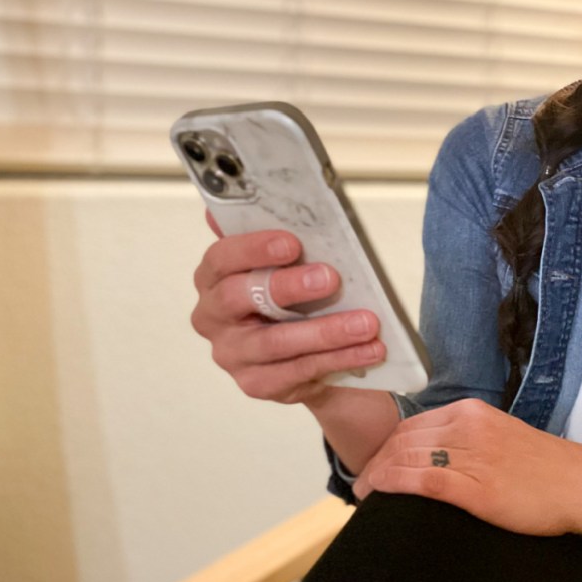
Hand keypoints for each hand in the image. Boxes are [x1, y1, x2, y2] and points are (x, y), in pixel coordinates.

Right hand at [191, 221, 386, 404]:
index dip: (253, 248)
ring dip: (326, 331)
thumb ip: (277, 238)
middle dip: (286, 287)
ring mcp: (232, 354)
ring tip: (366, 323)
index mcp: (214, 278)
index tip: (292, 243)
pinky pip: (299, 371)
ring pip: (275, 342)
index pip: (220, 258)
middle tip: (330, 278)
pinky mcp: (257, 383)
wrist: (309, 351)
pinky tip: (368, 349)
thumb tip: (269, 198)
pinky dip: (339, 359)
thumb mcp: (288, 265)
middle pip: (238, 298)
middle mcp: (213, 317)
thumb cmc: (294, 297)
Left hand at [353, 399, 581, 536]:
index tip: (375, 463)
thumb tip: (429, 449)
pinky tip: (378, 490)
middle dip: (376, 460)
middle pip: (403, 439)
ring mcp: (471, 455)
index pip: (412, 423)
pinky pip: (422, 480)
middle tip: (363, 481)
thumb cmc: (540, 465)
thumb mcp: (498, 435)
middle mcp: (467, 426)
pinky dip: (393, 482)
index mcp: (471, 411)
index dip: (386, 444)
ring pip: (407, 457)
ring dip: (378, 473)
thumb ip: (465, 436)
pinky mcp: (475, 487)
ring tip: (365, 490)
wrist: (579, 483)